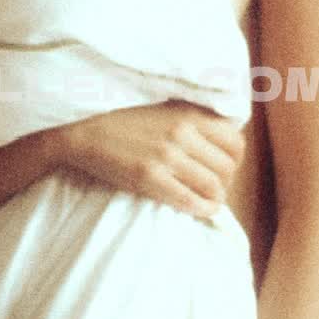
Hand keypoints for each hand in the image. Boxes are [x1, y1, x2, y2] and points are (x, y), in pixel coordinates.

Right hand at [56, 101, 244, 221]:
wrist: (83, 130)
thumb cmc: (122, 119)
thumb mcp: (163, 107)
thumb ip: (192, 118)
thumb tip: (221, 137)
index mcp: (188, 114)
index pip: (235, 141)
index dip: (235, 160)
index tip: (224, 166)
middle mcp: (182, 134)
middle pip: (227, 167)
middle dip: (226, 181)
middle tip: (213, 186)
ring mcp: (167, 157)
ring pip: (213, 186)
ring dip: (215, 198)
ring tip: (207, 200)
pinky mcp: (150, 179)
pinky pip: (191, 201)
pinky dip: (202, 210)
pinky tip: (200, 210)